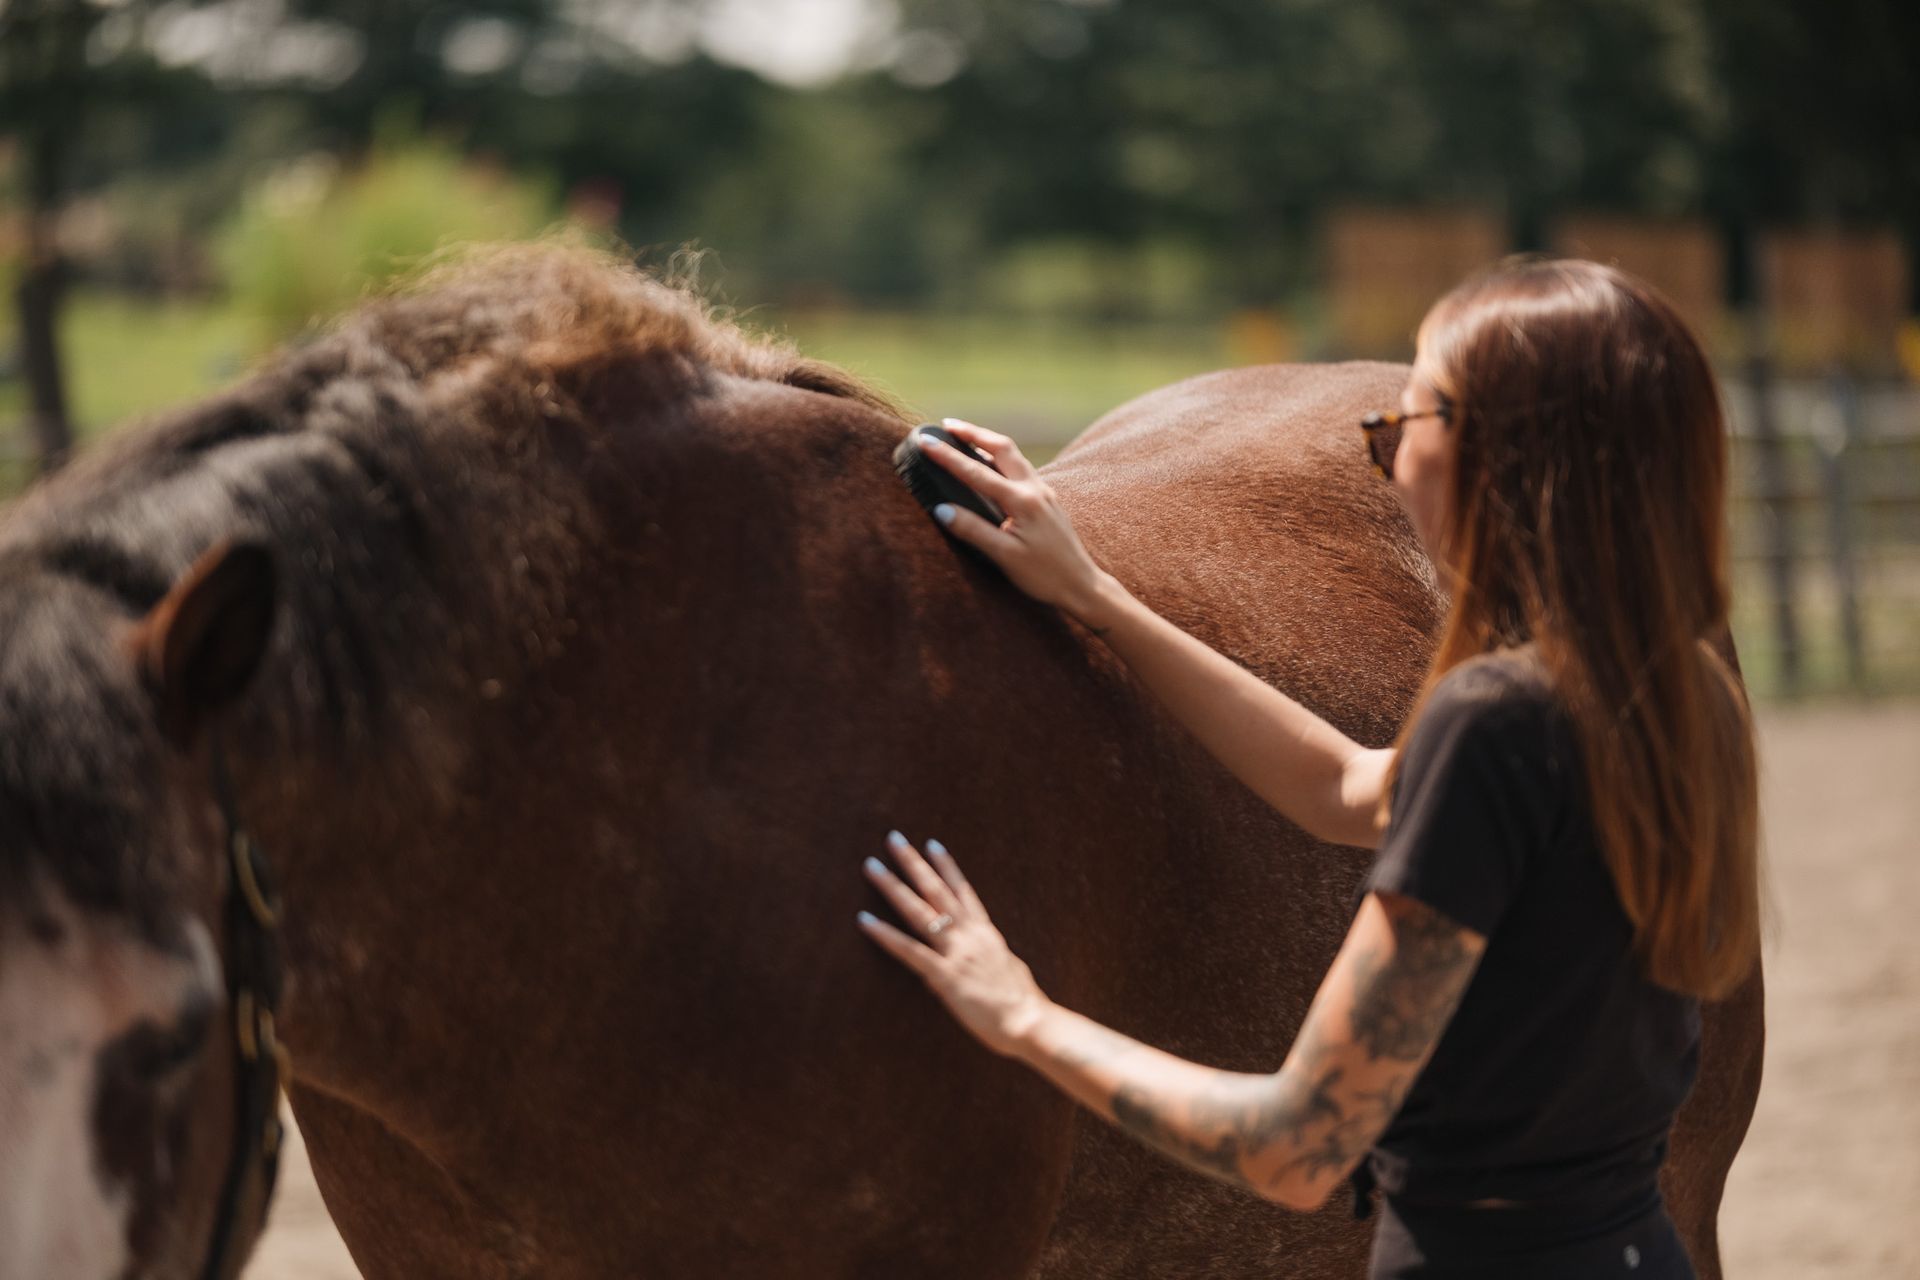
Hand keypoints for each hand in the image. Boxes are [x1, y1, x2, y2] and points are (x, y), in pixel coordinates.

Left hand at [857, 830, 1050, 1057]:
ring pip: (919, 911)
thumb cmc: (1024, 1004)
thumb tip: (981, 956)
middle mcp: (970, 935)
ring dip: (893, 887)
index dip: (947, 867)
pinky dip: (886, 935)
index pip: (964, 892)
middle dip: (914, 863)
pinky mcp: (945, 975)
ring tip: (871, 866)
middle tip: (893, 839)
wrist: (1030, 1022)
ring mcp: (956, 952)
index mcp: (987, 934)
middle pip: (937, 890)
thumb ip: (990, 958)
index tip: (932, 845)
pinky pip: (909, 951)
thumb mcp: (1009, 970)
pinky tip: (865, 921)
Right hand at [919, 419, 1116, 625]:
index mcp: (1022, 502)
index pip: (977, 473)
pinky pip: (1021, 469)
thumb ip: (973, 531)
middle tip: (948, 425)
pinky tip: (991, 466)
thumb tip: (942, 510)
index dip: (948, 456)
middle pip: (1002, 447)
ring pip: (1014, 456)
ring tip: (965, 437)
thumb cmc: (1045, 576)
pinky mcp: (1047, 501)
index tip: (926, 441)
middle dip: (974, 432)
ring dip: (988, 442)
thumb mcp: (1005, 557)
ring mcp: (1044, 493)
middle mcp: (1035, 490)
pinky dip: (1001, 459)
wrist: (1082, 585)